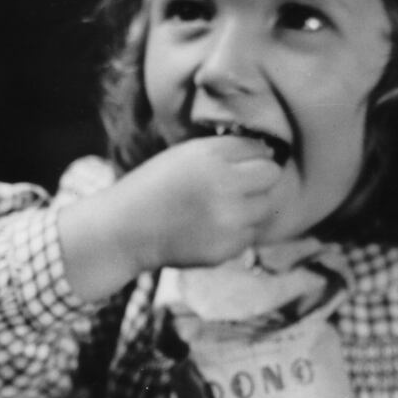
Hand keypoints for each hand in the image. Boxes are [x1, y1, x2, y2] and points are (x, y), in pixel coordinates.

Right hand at [59, 136, 281, 300]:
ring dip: (251, 206)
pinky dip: (238, 231)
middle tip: (238, 185)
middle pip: (272, 175)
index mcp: (212, 156)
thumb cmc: (155, 186)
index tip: (239, 163)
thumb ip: (226, 151)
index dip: (250, 156)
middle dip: (259, 178)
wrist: (125, 230)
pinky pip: (251, 234)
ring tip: (222, 208)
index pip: (260, 149)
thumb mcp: (186, 154)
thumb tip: (268, 153)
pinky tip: (211, 227)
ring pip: (266, 207)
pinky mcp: (227, 248)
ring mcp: (229, 220)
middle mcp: (225, 186)